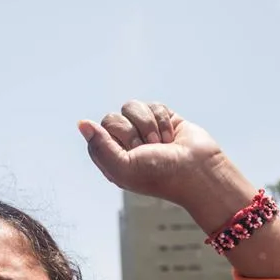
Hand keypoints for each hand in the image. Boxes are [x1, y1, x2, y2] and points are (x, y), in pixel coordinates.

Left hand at [78, 100, 229, 209]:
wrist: (198, 170)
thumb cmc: (160, 175)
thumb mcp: (123, 167)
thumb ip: (100, 145)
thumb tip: (82, 123)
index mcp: (111, 158)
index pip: (96, 133)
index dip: (113, 140)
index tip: (130, 153)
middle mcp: (124, 143)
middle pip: (112, 117)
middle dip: (132, 133)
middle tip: (147, 149)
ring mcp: (143, 129)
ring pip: (132, 107)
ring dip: (149, 125)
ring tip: (161, 143)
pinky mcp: (162, 119)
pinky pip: (153, 105)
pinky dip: (163, 120)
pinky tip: (171, 136)